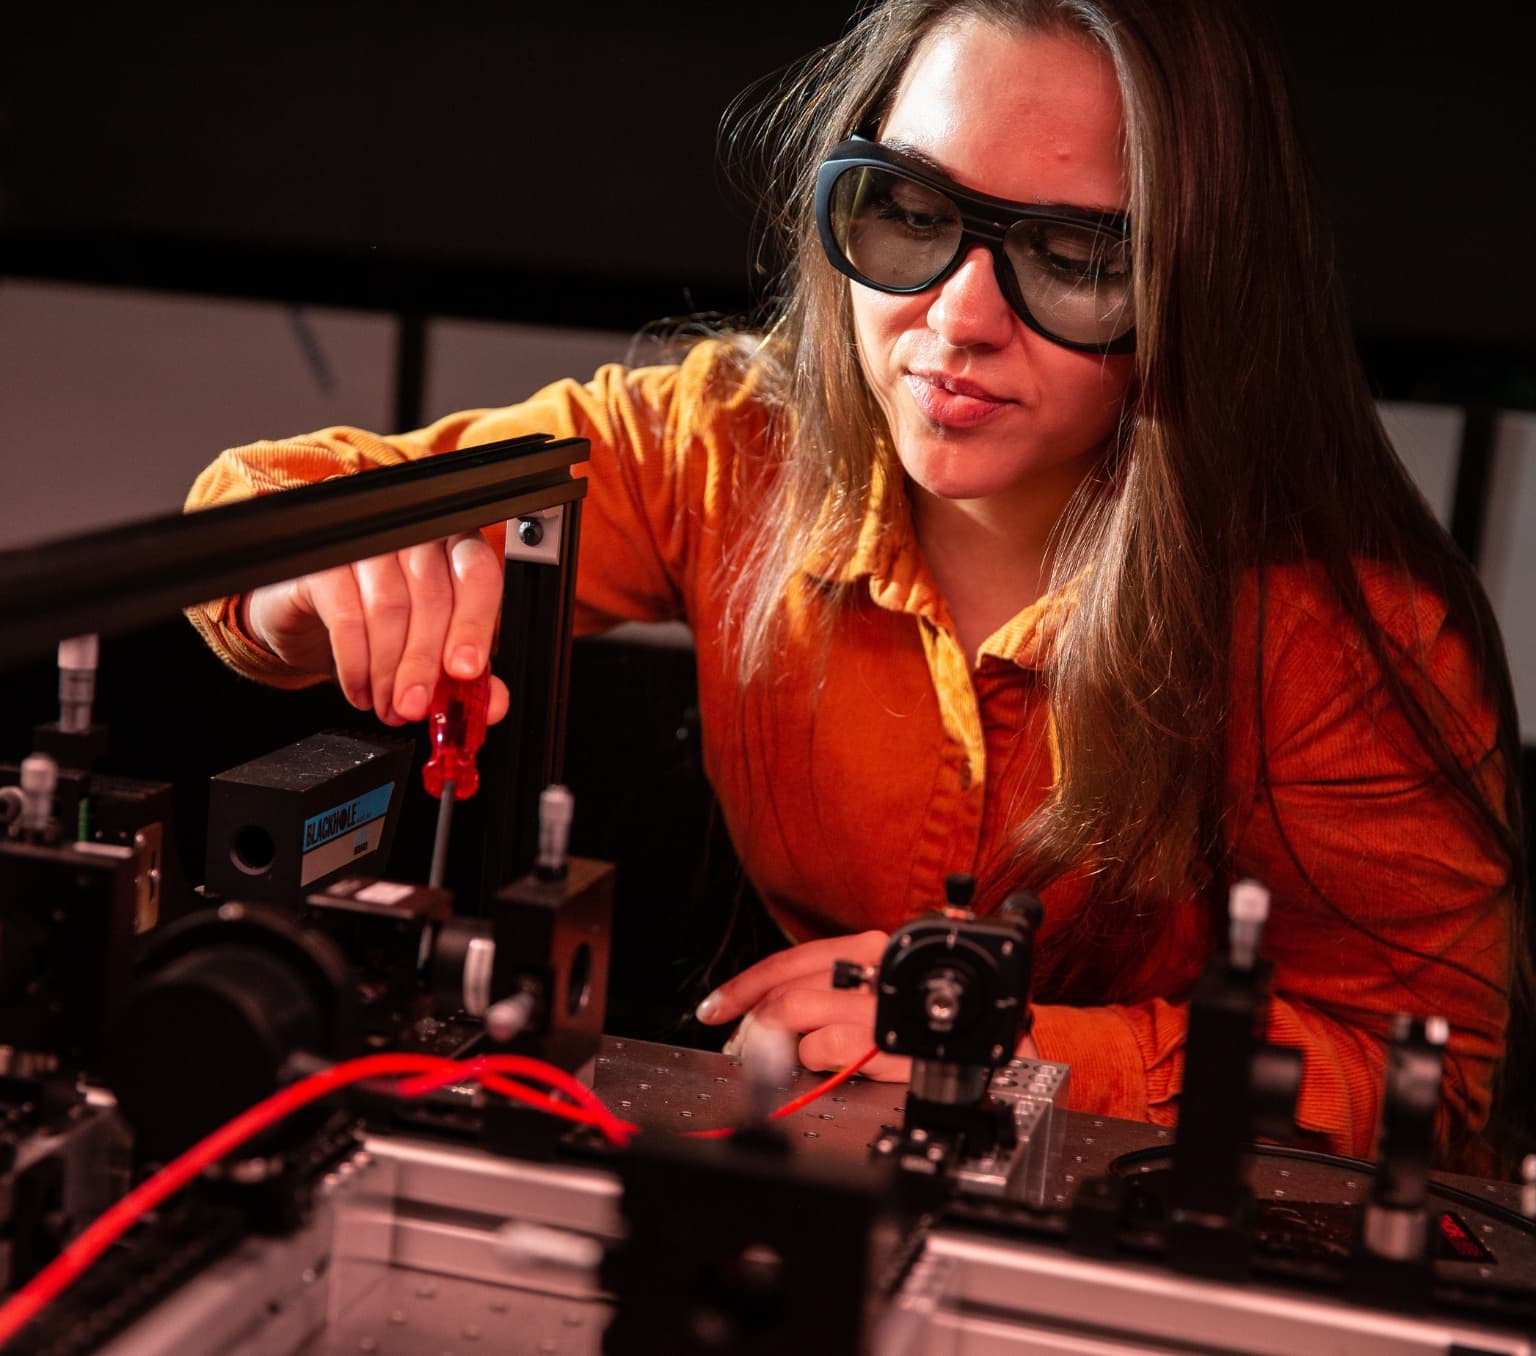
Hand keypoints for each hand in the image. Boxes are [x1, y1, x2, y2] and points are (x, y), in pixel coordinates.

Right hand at [244, 532, 508, 725]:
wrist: (310, 623)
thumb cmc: (377, 629)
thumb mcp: (428, 654)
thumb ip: (467, 677)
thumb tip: (493, 704)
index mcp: (453, 549)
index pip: (476, 575)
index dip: (473, 625)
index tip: (465, 671)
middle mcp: (413, 537)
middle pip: (431, 597)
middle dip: (424, 662)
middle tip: (416, 705)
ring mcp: (366, 542)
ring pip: (389, 608)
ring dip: (388, 669)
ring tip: (388, 705)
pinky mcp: (323, 560)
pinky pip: (346, 615)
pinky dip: (355, 663)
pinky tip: (360, 689)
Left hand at [695, 931, 912, 1080]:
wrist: (990, 1049)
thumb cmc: (929, 1024)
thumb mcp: (877, 994)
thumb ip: (831, 992)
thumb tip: (770, 1009)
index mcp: (870, 948)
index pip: (791, 959)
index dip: (745, 985)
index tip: (716, 1006)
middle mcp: (876, 968)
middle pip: (787, 986)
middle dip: (751, 1019)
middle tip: (738, 1043)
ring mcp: (880, 1005)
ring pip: (796, 1010)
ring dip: (774, 1040)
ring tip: (774, 1058)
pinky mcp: (886, 1041)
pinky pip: (823, 1045)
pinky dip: (811, 1058)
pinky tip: (824, 1065)